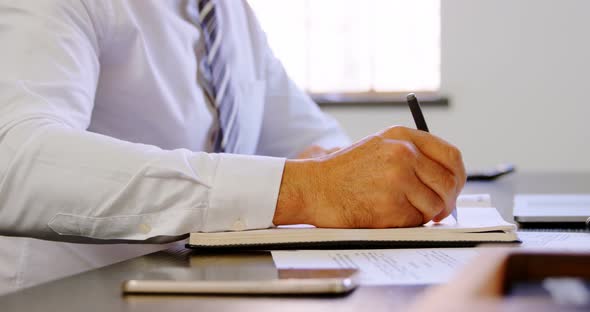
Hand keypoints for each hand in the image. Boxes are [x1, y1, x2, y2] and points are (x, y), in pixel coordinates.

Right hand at [273, 126, 465, 227]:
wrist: (314, 188)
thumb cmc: (344, 171)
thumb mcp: (379, 146)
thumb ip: (413, 154)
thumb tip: (448, 179)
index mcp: (402, 137)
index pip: (451, 156)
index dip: (457, 176)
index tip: (453, 187)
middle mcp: (403, 154)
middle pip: (449, 183)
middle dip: (446, 201)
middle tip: (437, 209)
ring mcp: (397, 180)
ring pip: (435, 205)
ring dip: (423, 214)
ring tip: (399, 208)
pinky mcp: (390, 206)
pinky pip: (416, 221)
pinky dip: (406, 223)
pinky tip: (386, 214)